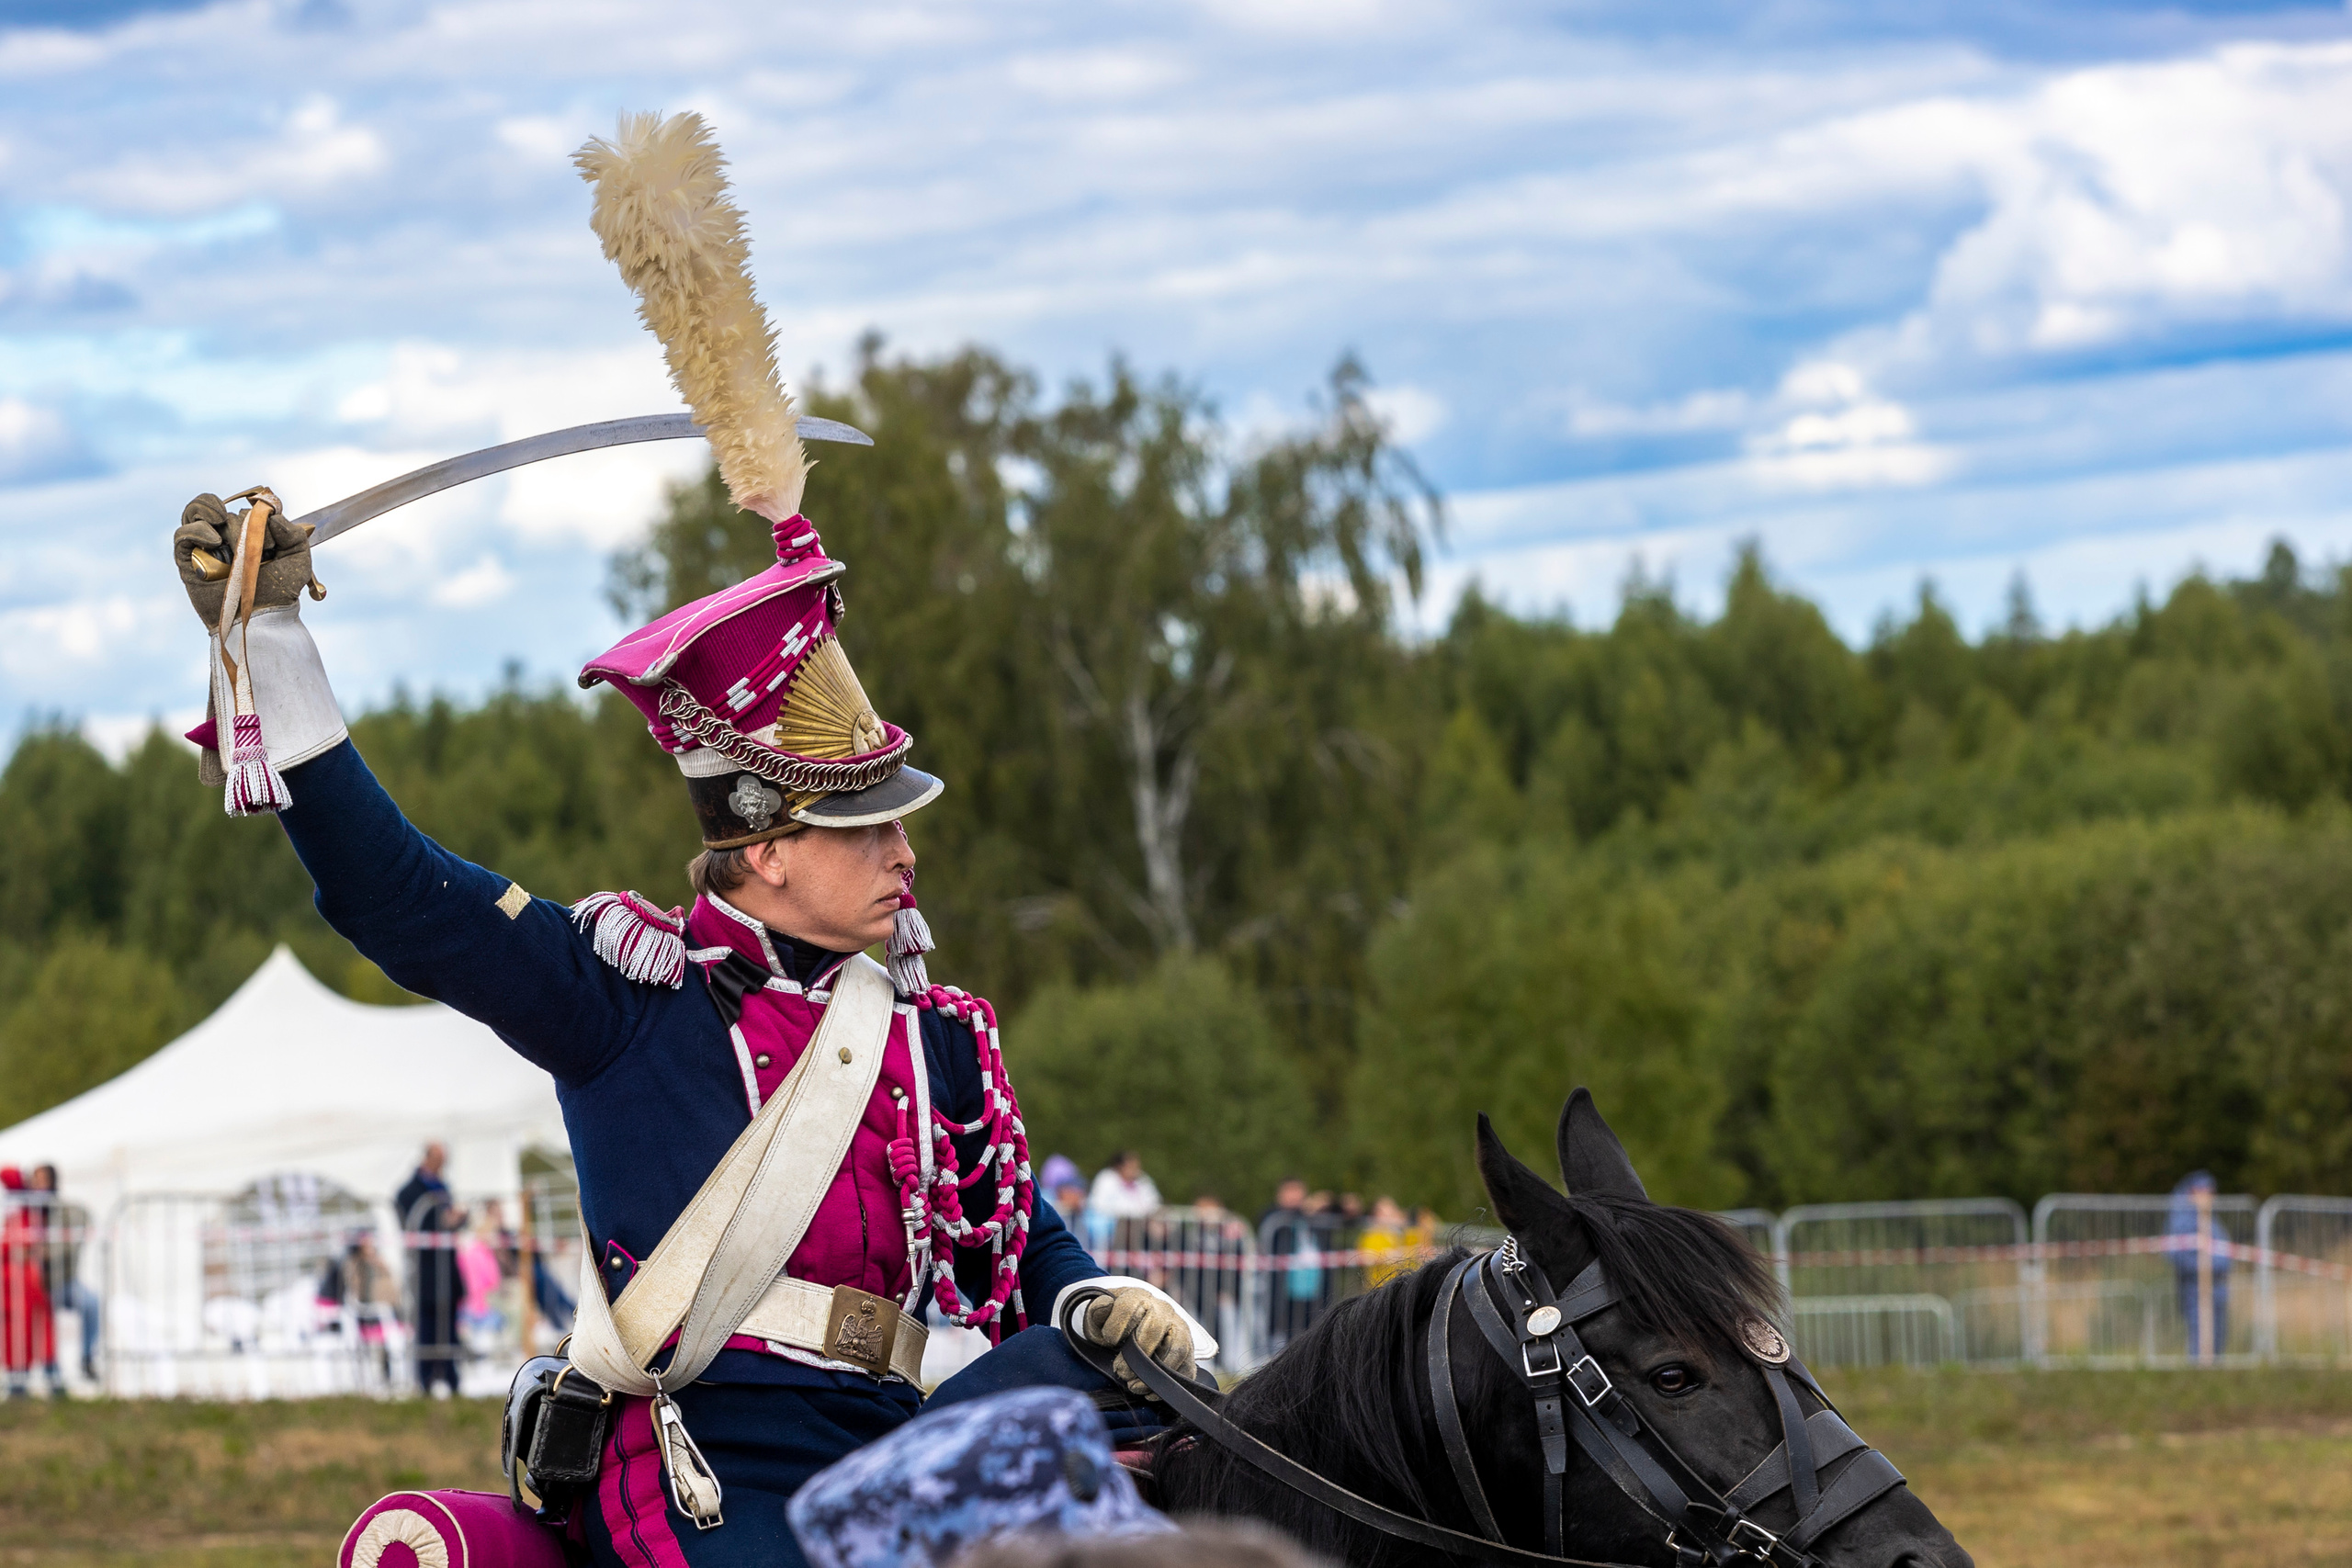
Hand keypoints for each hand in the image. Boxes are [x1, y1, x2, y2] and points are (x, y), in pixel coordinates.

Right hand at [173, 491, 320, 627]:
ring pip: (197, 512)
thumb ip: (293, 533)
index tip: (270, 514)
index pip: (246, 507)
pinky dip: (196, 530)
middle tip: (256, 547)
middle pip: (227, 515)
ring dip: (208, 509)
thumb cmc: (280, 591)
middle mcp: (226, 537)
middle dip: (242, 526)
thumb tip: (272, 514)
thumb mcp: (297, 559)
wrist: (262, 619)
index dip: (257, 508)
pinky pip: (183, 534)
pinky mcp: (189, 560)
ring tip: (220, 517)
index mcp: (250, 533)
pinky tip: (213, 540)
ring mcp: (206, 547)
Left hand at [1082, 1285, 1194, 1395]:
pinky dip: (1168, 1384)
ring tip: (1133, 1385)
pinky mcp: (1188, 1352)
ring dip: (1154, 1373)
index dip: (1116, 1326)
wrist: (1133, 1332)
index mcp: (1138, 1297)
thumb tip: (1105, 1304)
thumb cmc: (1113, 1325)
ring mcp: (1179, 1330)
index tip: (1108, 1341)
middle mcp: (1163, 1310)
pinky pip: (1186, 1369)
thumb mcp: (1098, 1319)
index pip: (1130, 1306)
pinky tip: (1149, 1393)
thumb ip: (1096, 1312)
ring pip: (1177, 1349)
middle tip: (1120, 1371)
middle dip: (1136, 1355)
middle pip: (1155, 1328)